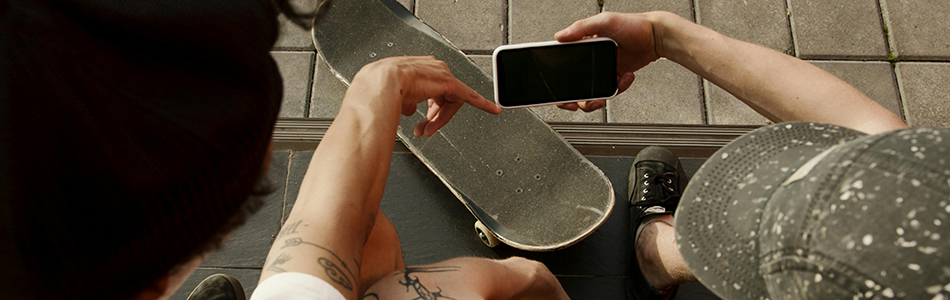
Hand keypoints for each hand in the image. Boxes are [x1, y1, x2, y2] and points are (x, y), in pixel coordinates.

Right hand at [354, 56, 501, 136]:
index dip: (431, 107)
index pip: (431, 90)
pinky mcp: (450, 83)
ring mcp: (441, 74)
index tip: (429, 119)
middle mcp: (432, 68)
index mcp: (418, 68)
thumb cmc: (381, 89)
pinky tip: (494, 110)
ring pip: (450, 102)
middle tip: (424, 129)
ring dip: (439, 119)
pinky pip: (470, 96)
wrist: (382, 83)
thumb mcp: (395, 96)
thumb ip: (407, 102)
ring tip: (427, 130)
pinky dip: (483, 104)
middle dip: (433, 116)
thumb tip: (409, 110)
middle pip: (442, 97)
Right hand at [552, 12, 662, 111]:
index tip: (562, 95)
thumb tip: (560, 36)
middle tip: (581, 103)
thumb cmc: (634, 24)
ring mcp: (603, 68)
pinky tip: (625, 78)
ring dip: (596, 98)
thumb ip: (581, 27)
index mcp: (582, 43)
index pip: (563, 64)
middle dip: (577, 99)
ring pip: (592, 92)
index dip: (559, 83)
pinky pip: (611, 89)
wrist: (657, 36)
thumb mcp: (604, 21)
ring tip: (603, 97)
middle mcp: (590, 58)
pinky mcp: (615, 75)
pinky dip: (618, 88)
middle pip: (575, 85)